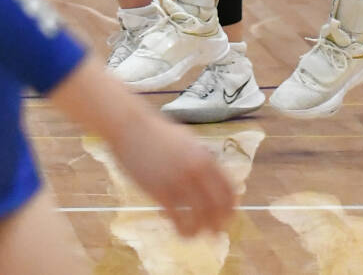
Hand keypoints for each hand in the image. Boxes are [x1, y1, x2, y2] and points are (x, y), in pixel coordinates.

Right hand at [111, 110, 237, 235]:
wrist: (131, 128)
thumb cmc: (158, 133)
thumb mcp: (188, 141)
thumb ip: (201, 158)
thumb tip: (212, 174)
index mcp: (206, 158)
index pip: (229, 189)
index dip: (231, 208)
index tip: (228, 218)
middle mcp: (197, 171)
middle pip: (217, 206)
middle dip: (219, 224)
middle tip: (215, 234)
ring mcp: (179, 182)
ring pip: (199, 216)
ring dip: (200, 230)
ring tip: (195, 235)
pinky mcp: (160, 191)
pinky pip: (178, 218)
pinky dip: (182, 229)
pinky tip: (180, 231)